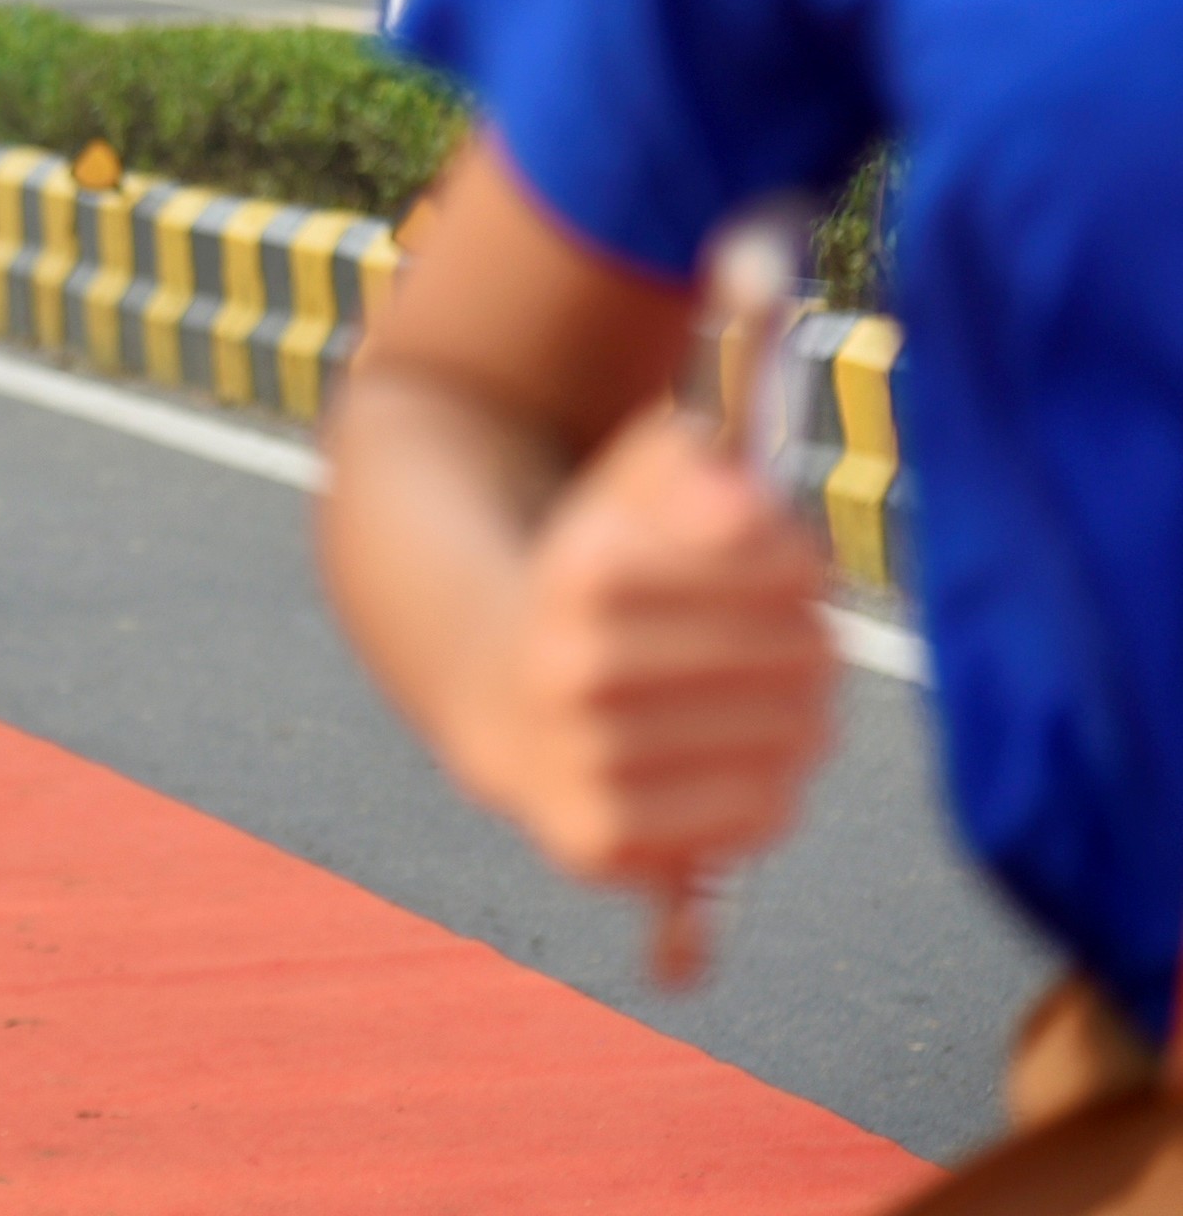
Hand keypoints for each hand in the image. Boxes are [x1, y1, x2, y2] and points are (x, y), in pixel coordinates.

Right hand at [453, 405, 834, 888]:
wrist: (494, 696)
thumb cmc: (597, 592)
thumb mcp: (629, 493)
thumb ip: (692, 465)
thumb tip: (744, 501)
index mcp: (583, 571)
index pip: (780, 566)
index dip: (804, 564)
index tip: (796, 568)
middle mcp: (569, 668)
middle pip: (799, 653)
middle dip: (813, 643)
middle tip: (796, 646)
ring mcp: (580, 759)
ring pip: (790, 736)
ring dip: (802, 717)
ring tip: (772, 705)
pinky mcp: (598, 841)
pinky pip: (758, 815)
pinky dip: (771, 789)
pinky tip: (739, 764)